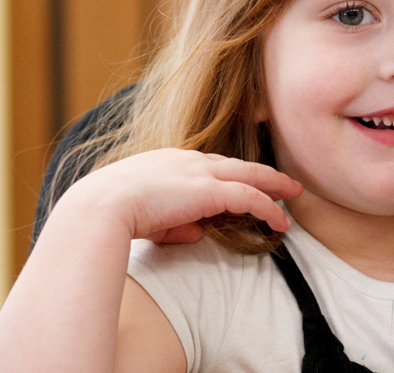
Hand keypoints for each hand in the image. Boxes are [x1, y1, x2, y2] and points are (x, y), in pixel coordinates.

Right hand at [61, 148, 302, 243]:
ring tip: (292, 195)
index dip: (228, 174)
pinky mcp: (209, 191)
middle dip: (261, 173)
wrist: (101, 207)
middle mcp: (187, 160)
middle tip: (282, 182)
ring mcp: (199, 173)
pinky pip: (249, 197)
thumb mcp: (145, 216)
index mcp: (167, 161)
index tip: (242, 182)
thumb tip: (196, 233)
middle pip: (235, 164)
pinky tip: (280, 221)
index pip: (207, 165)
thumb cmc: (111, 214)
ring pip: (249, 175)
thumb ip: (174, 223)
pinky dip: (268, 208)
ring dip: (273, 186)